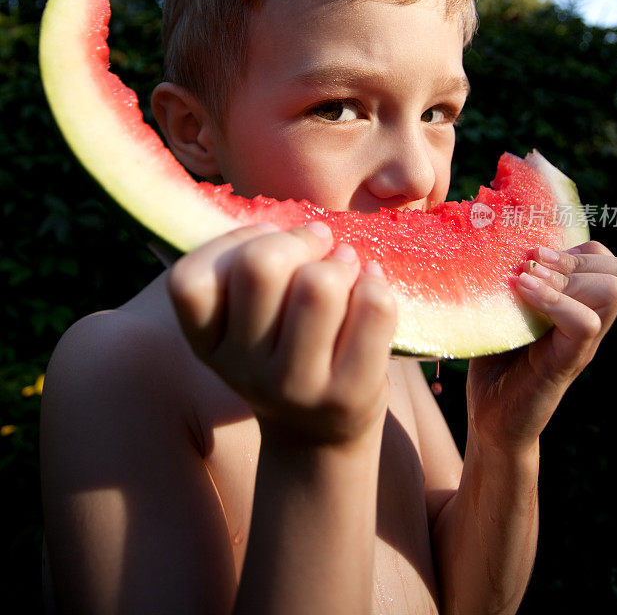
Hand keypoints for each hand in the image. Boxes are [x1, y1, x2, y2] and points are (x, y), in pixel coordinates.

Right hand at [166, 222, 396, 447]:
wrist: (319, 437)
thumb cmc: (285, 354)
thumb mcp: (248, 323)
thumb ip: (255, 271)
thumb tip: (311, 231)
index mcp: (207, 346)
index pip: (189, 281)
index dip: (234, 242)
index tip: (265, 243)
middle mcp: (243, 370)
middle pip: (261, 265)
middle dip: (298, 240)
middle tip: (318, 246)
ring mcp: (296, 387)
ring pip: (319, 284)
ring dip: (340, 263)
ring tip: (345, 269)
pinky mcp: (348, 395)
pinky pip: (373, 307)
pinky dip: (376, 284)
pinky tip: (369, 290)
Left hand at [466, 240, 616, 452]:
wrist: (491, 419)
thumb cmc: (493, 362)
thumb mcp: (501, 313)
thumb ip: (508, 282)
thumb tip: (489, 240)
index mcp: (576, 306)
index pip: (605, 260)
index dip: (576, 248)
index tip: (534, 253)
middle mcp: (587, 323)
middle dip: (575, 257)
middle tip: (533, 266)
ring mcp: (581, 344)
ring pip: (612, 291)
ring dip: (566, 276)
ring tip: (526, 280)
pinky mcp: (566, 363)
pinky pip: (584, 323)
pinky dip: (553, 299)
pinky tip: (521, 293)